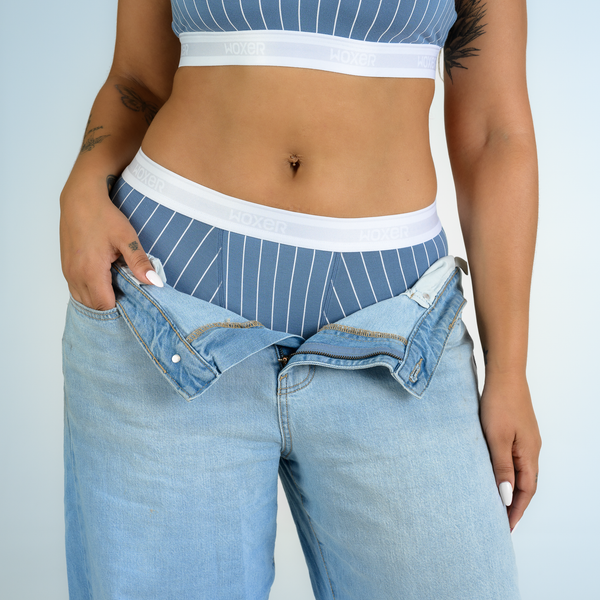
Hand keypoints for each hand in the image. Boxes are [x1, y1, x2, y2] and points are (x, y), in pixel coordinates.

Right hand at [60, 178, 157, 309]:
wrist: (80, 199)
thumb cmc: (103, 216)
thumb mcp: (126, 237)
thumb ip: (139, 262)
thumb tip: (155, 282)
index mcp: (91, 271)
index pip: (105, 306)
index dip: (121, 308)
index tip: (136, 303)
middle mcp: (75, 275)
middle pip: (94, 307)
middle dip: (112, 307)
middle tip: (131, 298)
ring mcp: (68, 273)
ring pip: (84, 301)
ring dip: (100, 300)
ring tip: (120, 290)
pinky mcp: (66, 268)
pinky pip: (77, 291)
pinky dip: (91, 293)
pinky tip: (106, 283)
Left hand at [479, 372, 540, 530]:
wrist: (504, 374)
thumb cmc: (499, 403)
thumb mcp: (497, 438)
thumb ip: (501, 467)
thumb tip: (506, 496)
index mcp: (528, 454)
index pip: (525, 491)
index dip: (515, 510)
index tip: (504, 528)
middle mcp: (531, 449)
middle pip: (525, 484)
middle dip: (513, 504)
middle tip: (499, 521)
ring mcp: (524, 440)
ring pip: (519, 471)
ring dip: (509, 488)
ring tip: (494, 502)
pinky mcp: (516, 430)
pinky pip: (513, 458)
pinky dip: (505, 471)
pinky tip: (493, 472)